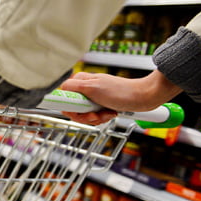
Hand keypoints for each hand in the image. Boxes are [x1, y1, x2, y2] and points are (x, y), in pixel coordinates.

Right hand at [59, 70, 182, 124]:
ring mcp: (92, 98)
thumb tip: (58, 89)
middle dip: (85, 116)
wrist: (143, 97)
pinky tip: (110, 114)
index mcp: (79, 82)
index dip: (68, 108)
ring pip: (84, 115)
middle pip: (73, 109)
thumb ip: (73, 87)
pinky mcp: (100, 105)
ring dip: (95, 118)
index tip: (76, 112)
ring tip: (107, 114)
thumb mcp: (93, 87)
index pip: (62, 98)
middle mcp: (84, 89)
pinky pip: (94, 116)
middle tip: (96, 115)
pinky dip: (102, 118)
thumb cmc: (121, 91)